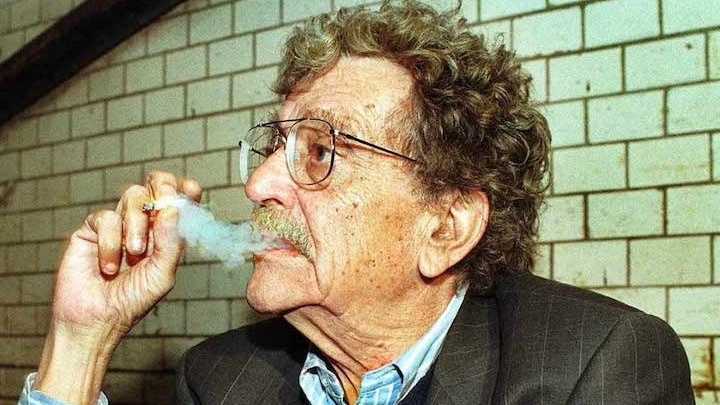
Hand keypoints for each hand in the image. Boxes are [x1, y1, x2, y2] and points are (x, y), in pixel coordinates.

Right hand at [34, 171, 200, 403]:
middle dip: (162, 188)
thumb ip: (171, 243)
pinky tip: (108, 266)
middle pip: (156, 186)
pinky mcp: (92, 229)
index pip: (179, 202)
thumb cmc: (131, 302)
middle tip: (163, 203)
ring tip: (133, 253)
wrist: (94, 320)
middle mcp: (144, 225)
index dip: (186, 191)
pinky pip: (106, 217)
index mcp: (165, 234)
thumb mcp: (161, 275)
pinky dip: (110, 241)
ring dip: (136, 224)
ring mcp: (118, 224)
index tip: (191, 189)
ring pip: (133, 196)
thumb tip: (173, 210)